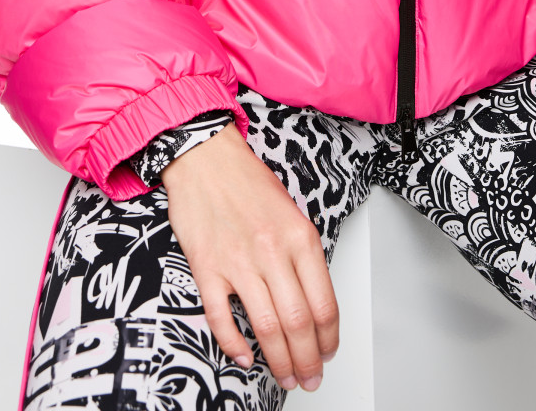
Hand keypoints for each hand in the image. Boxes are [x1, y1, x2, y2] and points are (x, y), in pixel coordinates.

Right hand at [160, 121, 338, 393]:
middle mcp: (273, 251)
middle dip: (307, 360)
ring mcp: (238, 261)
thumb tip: (312, 303)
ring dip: (278, 360)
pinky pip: (221, 317)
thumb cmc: (248, 182)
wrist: (205, 157)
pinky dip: (234, 344)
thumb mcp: (291, 213)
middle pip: (298, 323)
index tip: (328, 353)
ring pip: (266, 326)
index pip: (324, 303)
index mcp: (301, 237)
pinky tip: (244, 356)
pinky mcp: (207, 266)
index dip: (329, 339)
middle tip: (309, 378)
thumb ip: (302, 255)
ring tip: (284, 376)